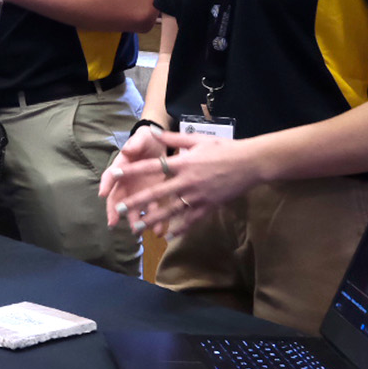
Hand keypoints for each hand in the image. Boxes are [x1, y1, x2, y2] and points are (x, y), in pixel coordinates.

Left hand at [100, 129, 264, 238]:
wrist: (251, 163)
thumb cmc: (224, 148)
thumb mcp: (198, 140)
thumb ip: (174, 139)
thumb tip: (153, 132)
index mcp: (183, 163)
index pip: (152, 167)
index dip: (133, 170)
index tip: (116, 175)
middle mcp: (187, 181)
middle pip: (157, 193)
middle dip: (136, 202)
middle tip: (118, 210)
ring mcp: (198, 196)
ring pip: (171, 211)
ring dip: (153, 219)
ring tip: (138, 227)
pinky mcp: (209, 206)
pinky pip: (192, 220)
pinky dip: (181, 229)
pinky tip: (169, 236)